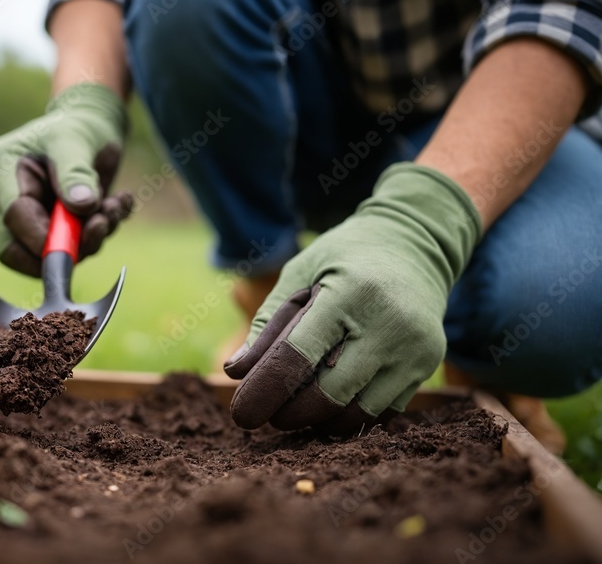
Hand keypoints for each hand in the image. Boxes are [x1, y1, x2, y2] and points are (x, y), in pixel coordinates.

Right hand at [0, 83, 133, 275]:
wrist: (89, 131)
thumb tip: (82, 206)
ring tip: (114, 206)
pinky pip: (59, 254)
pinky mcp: (36, 234)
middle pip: (15, 250)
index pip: (11, 218)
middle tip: (104, 224)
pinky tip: (115, 206)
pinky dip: (92, 238)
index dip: (46, 237)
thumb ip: (76, 171)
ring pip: (39, 256)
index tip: (89, 230)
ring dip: (86, 241)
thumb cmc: (77, 128)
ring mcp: (13, 219)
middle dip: (65, 248)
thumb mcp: (76, 140)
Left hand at [224, 163, 481, 434]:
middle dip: (291, 413)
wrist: (416, 243)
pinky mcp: (429, 364)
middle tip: (270, 414)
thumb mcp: (300, 273)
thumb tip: (234, 372)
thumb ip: (267, 323)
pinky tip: (331, 404)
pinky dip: (350, 414)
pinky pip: (383, 409)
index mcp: (349, 294)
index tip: (242, 415)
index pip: (298, 356)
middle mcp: (388, 324)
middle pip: (328, 394)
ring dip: (320, 420)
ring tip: (298, 409)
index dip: (265, 391)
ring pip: (357, 411)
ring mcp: (415, 348)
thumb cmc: (344, 258)